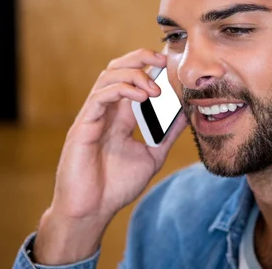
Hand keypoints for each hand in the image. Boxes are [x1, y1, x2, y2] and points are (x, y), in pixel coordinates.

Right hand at [33, 48, 186, 264]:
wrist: (92, 211)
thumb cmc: (116, 186)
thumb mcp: (151, 156)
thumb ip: (167, 134)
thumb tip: (188, 114)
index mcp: (120, 116)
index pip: (132, 79)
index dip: (148, 65)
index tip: (171, 63)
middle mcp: (106, 111)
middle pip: (117, 69)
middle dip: (139, 58)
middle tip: (163, 60)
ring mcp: (93, 117)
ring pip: (107, 77)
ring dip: (134, 75)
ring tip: (155, 88)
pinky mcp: (83, 126)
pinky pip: (99, 97)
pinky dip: (121, 90)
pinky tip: (141, 97)